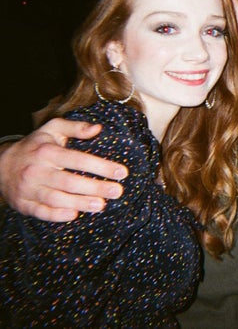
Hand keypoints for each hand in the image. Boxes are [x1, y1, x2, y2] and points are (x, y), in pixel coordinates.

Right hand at [0, 118, 127, 221]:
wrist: (0, 164)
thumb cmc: (35, 146)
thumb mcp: (52, 130)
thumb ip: (75, 127)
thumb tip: (98, 129)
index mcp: (47, 152)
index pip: (78, 160)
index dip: (101, 166)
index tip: (122, 172)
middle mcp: (37, 171)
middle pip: (70, 182)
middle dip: (96, 188)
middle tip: (117, 191)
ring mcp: (28, 189)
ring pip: (57, 199)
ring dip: (81, 203)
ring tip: (102, 205)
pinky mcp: (23, 204)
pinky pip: (41, 212)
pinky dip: (57, 215)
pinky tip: (75, 215)